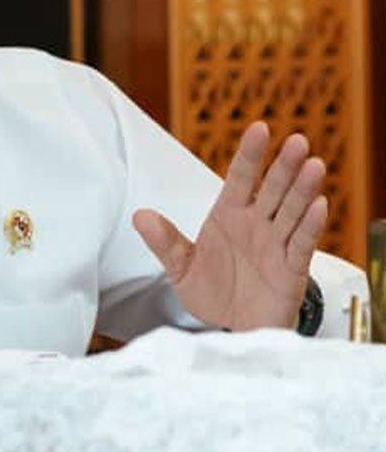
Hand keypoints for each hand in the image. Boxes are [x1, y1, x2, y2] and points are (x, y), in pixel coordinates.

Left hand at [133, 121, 327, 330]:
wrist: (232, 330)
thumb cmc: (212, 292)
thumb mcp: (181, 267)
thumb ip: (164, 242)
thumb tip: (139, 216)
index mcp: (229, 215)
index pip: (241, 178)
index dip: (250, 154)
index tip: (259, 129)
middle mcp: (256, 224)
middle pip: (273, 188)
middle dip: (283, 165)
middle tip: (296, 141)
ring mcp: (276, 244)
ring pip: (293, 211)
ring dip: (303, 189)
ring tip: (313, 165)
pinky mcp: (292, 269)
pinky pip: (302, 244)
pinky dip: (311, 225)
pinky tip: (318, 206)